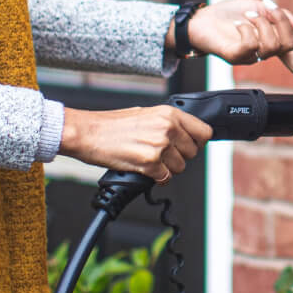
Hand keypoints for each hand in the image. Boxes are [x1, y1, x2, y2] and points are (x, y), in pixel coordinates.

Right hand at [59, 104, 212, 183]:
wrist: (88, 133)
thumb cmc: (111, 124)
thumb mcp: (145, 114)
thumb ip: (167, 123)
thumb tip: (183, 134)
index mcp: (168, 113)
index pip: (204, 131)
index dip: (197, 141)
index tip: (189, 145)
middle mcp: (167, 128)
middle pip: (193, 153)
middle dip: (179, 157)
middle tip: (162, 154)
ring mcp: (159, 146)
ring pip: (180, 168)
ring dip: (167, 168)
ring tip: (150, 160)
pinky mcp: (149, 164)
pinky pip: (165, 178)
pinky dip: (157, 178)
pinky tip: (145, 170)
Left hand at [169, 0, 292, 97]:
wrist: (202, 17)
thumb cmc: (230, 13)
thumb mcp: (261, 6)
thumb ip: (281, 16)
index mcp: (272, 43)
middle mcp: (263, 54)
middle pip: (289, 44)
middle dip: (280, 21)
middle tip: (264, 9)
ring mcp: (249, 57)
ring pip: (271, 45)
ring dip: (261, 22)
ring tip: (247, 15)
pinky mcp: (235, 57)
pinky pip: (251, 45)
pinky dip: (247, 28)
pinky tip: (238, 24)